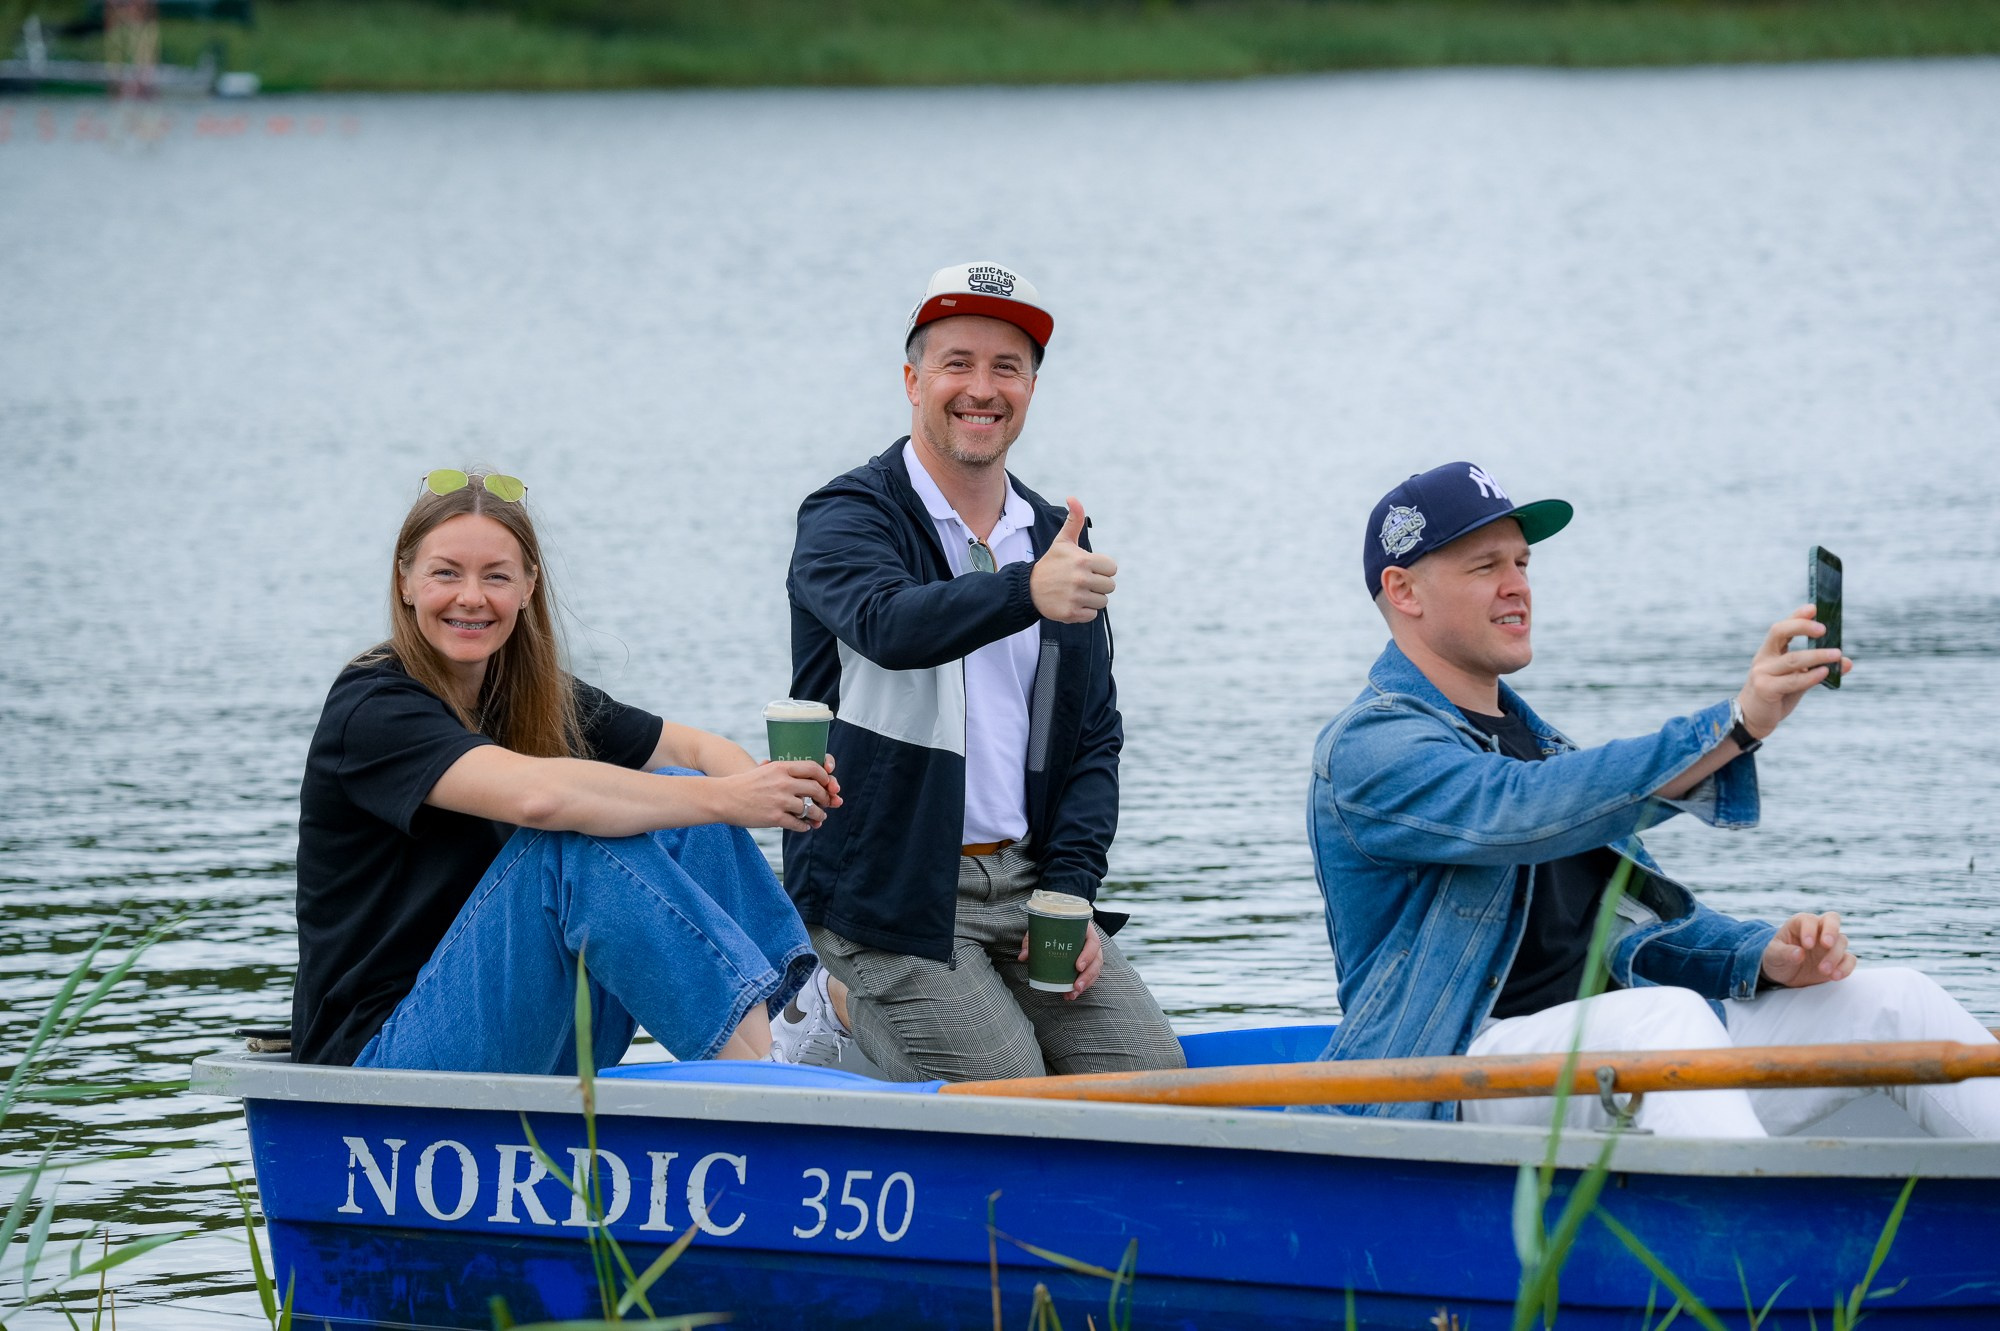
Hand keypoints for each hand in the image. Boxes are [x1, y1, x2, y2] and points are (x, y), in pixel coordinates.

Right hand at [714, 758, 839, 832]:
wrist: (723, 798)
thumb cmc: (745, 784)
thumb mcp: (766, 771)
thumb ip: (785, 773)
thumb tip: (806, 781)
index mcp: (781, 768)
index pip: (813, 768)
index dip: (825, 777)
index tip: (827, 783)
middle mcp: (783, 783)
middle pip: (816, 789)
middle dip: (825, 797)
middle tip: (827, 803)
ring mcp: (780, 801)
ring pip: (810, 809)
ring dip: (818, 815)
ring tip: (820, 818)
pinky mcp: (774, 818)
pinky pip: (798, 823)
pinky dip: (804, 826)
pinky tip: (804, 826)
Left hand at [1015, 921, 1105, 997]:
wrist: (1059, 921)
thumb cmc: (1054, 924)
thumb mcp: (1043, 927)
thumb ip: (1032, 939)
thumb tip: (1023, 956)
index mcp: (1085, 930)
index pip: (1093, 942)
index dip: (1088, 955)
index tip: (1078, 966)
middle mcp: (1091, 942)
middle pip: (1096, 960)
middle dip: (1087, 976)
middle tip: (1076, 986)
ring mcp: (1091, 953)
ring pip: (1094, 971)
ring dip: (1085, 984)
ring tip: (1072, 994)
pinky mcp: (1087, 963)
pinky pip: (1089, 976)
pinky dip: (1081, 986)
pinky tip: (1071, 994)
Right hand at [1030, 498, 1115, 623]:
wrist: (1028, 589)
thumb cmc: (1051, 563)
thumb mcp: (1062, 541)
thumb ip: (1074, 520)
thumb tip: (1072, 498)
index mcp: (1083, 560)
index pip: (1112, 568)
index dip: (1102, 569)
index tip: (1088, 568)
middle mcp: (1081, 579)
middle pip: (1110, 586)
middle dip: (1098, 584)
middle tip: (1081, 581)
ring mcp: (1076, 597)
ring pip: (1103, 601)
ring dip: (1092, 598)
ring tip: (1076, 592)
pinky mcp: (1071, 613)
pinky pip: (1092, 615)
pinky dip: (1084, 611)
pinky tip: (1071, 602)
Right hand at [1735, 604, 1852, 739]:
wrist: (1753, 718)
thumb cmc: (1776, 695)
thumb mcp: (1798, 679)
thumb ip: (1818, 668)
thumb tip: (1846, 662)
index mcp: (1770, 651)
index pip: (1782, 628)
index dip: (1797, 616)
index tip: (1814, 608)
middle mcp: (1763, 658)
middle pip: (1779, 632)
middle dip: (1801, 627)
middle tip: (1824, 629)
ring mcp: (1762, 673)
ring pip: (1792, 659)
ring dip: (1817, 655)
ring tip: (1837, 654)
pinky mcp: (1765, 689)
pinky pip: (1792, 681)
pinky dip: (1811, 676)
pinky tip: (1825, 672)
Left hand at [1760, 911, 1855, 987]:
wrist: (1783, 973)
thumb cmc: (1776, 957)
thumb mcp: (1773, 955)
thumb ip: (1783, 953)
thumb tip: (1799, 953)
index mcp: (1800, 923)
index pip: (1809, 920)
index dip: (1810, 930)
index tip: (1807, 945)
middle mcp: (1818, 930)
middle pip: (1832, 920)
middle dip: (1831, 931)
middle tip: (1826, 945)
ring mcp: (1830, 944)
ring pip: (1841, 941)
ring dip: (1834, 956)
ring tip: (1823, 971)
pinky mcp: (1838, 959)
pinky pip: (1849, 959)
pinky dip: (1845, 967)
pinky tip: (1835, 976)